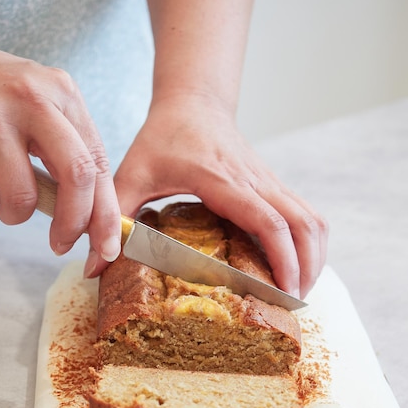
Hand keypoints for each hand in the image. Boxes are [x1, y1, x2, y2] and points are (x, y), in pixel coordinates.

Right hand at [0, 40, 120, 275]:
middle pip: (76, 177)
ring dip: (12, 213)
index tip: (107, 248)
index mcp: (63, 94)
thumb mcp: (41, 106)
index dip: (106, 215)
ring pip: (21, 197)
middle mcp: (33, 100)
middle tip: (61, 244)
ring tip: (1, 193)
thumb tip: (92, 217)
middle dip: (73, 224)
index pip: (98, 165)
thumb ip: (68, 150)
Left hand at [114, 94, 327, 298]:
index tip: (284, 294)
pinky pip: (306, 216)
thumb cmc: (163, 138)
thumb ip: (113, 216)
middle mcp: (256, 181)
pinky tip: (295, 265)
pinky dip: (310, 244)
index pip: (268, 222)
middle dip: (307, 269)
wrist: (194, 101)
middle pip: (303, 226)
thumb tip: (93, 266)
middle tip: (292, 305)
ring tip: (298, 292)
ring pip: (313, 221)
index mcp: (224, 181)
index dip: (283, 261)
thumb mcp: (131, 173)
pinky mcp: (274, 185)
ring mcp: (270, 182)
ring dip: (314, 258)